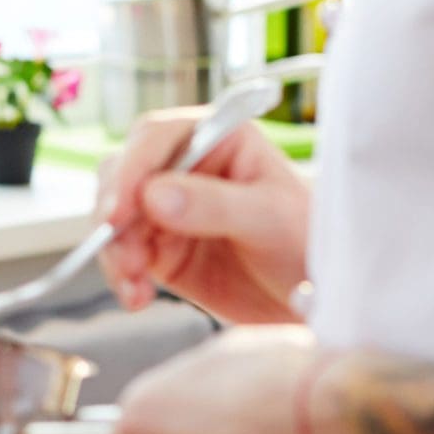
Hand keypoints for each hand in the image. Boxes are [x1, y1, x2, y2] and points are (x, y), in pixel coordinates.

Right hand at [96, 105, 309, 322]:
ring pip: (115, 217)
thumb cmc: (310, 241)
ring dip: (114, 250)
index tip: (120, 209)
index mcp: (216, 138)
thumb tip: (154, 196)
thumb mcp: (269, 218)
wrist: (320, 296)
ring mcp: (169, 207)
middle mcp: (185, 166)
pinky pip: (124, 254)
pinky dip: (122, 275)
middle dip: (114, 213)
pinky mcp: (161, 248)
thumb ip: (214, 205)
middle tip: (120, 251)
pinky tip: (137, 296)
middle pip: (124, 173)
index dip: (132, 168)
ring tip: (134, 285)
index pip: (157, 137)